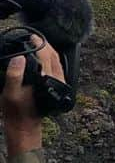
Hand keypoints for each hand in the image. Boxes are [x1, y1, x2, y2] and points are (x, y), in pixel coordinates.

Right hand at [2, 33, 62, 155]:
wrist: (24, 125)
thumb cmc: (16, 110)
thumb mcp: (10, 93)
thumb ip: (15, 75)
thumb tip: (20, 57)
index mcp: (46, 78)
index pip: (46, 55)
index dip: (38, 44)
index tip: (31, 37)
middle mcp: (55, 79)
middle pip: (53, 56)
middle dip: (45, 45)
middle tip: (34, 38)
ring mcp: (56, 82)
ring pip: (56, 61)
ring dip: (48, 51)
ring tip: (37, 44)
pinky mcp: (54, 86)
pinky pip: (55, 67)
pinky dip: (49, 59)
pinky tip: (42, 58)